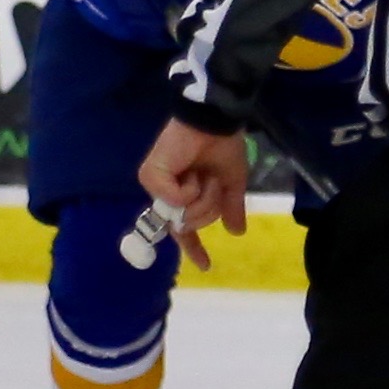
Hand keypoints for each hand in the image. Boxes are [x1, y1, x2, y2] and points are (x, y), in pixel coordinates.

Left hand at [141, 117, 247, 268]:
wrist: (215, 123)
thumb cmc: (222, 146)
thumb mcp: (232, 183)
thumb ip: (231, 207)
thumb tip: (237, 231)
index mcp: (185, 195)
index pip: (186, 229)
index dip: (195, 247)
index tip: (206, 265)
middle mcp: (168, 194)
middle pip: (190, 224)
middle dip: (208, 208)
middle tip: (211, 181)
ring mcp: (157, 186)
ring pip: (183, 216)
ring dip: (203, 196)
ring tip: (202, 173)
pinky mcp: (151, 176)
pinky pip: (176, 200)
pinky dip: (190, 189)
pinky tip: (190, 172)